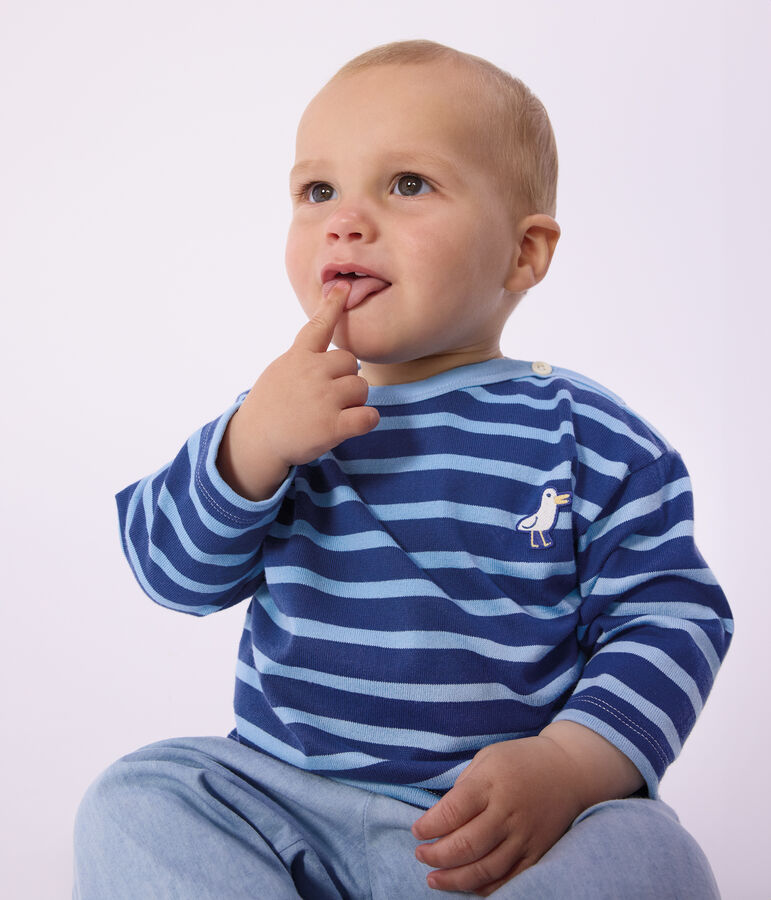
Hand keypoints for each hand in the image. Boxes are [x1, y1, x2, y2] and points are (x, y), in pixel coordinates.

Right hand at [217, 281, 378, 499]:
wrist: (256, 441)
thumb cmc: (271, 406)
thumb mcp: (280, 372)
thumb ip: (304, 359)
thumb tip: (331, 355)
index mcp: (298, 357)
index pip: (318, 326)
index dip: (333, 305)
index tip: (345, 287)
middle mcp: (311, 373)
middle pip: (352, 363)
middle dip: (347, 379)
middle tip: (329, 397)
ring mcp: (322, 399)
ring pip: (362, 389)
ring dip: (355, 402)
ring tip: (333, 413)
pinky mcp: (332, 426)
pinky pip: (369, 416)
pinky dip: (367, 420)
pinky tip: (353, 424)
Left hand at [411, 736, 584, 895]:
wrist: (570, 770)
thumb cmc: (521, 760)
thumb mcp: (488, 757)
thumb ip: (464, 786)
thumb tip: (440, 816)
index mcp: (491, 782)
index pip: (452, 812)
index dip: (428, 826)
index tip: (416, 830)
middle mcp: (508, 812)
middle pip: (466, 845)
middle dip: (436, 855)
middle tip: (421, 855)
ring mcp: (525, 835)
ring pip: (485, 869)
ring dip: (455, 879)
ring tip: (434, 879)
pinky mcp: (538, 852)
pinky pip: (509, 879)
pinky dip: (485, 888)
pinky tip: (467, 886)